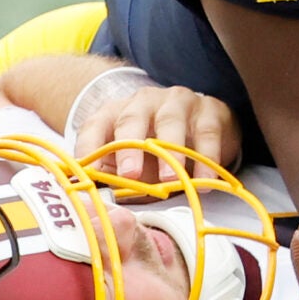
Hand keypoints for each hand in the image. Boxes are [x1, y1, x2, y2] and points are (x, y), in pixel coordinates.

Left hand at [72, 79, 241, 185]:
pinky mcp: (210, 110)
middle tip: (131, 175)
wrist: (201, 125)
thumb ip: (111, 175)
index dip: (89, 148)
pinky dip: (206, 159)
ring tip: (172, 180)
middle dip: (130, 149)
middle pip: (132, 120)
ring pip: (171, 123)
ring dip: (171, 154)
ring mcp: (178, 102)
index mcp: (116, 112)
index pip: (95, 126)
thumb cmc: (157, 149)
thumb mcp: (129, 161)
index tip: (88, 172)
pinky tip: (205, 180)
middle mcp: (144, 101)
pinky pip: (207, 134)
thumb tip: (93, 198)